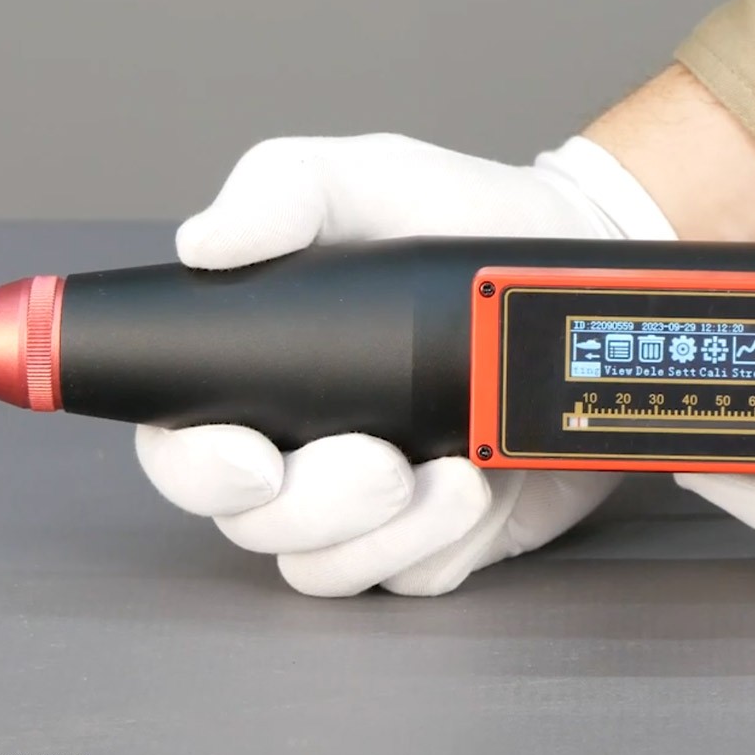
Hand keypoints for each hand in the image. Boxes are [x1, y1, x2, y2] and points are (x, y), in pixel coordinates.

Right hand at [134, 133, 675, 595]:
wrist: (569, 254)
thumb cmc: (456, 217)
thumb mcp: (364, 180)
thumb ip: (281, 191)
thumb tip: (203, 243)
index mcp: (263, 374)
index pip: (185, 450)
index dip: (199, 472)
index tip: (253, 460)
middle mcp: (306, 447)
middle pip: (257, 526)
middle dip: (313, 508)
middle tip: (380, 458)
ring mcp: (376, 500)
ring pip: (331, 567)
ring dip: (384, 535)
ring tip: (450, 476)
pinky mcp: (443, 531)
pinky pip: (416, 574)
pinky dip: (440, 544)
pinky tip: (476, 486)